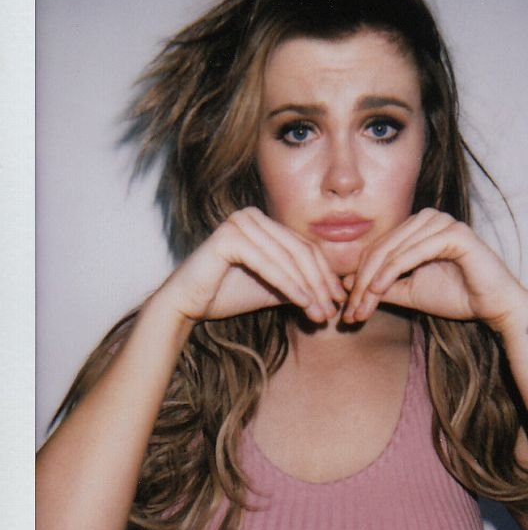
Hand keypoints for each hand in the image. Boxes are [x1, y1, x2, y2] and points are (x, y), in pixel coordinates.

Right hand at [155, 206, 345, 323]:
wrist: (187, 305)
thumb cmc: (226, 295)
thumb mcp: (272, 288)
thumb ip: (299, 285)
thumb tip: (333, 294)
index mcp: (263, 222)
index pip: (304, 247)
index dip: (325, 275)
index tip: (337, 300)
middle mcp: (251, 216)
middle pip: (299, 251)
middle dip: (320, 283)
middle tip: (332, 310)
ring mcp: (239, 223)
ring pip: (288, 258)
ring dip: (308, 288)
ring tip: (321, 313)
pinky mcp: (229, 237)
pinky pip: (269, 264)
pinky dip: (289, 285)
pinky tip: (303, 303)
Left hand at [342, 208, 527, 331]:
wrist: (493, 306)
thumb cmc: (456, 296)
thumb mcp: (410, 292)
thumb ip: (382, 286)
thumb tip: (347, 285)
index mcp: (418, 227)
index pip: (377, 249)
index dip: (358, 279)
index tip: (349, 310)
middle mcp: (428, 218)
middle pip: (381, 249)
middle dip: (361, 283)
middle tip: (351, 312)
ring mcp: (441, 222)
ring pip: (392, 252)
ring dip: (372, 281)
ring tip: (361, 307)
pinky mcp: (454, 233)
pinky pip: (412, 253)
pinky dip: (391, 272)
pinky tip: (377, 291)